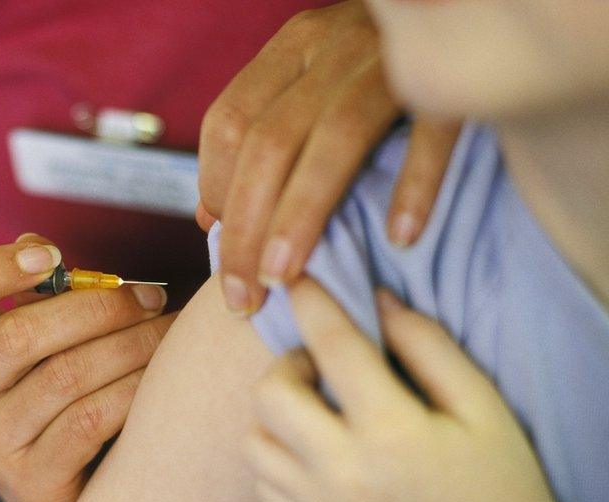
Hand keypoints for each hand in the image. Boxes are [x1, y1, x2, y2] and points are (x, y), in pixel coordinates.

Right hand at [0, 234, 170, 501]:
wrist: (49, 488)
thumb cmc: (43, 388)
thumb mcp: (24, 339)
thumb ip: (31, 292)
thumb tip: (42, 251)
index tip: (49, 257)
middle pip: (19, 337)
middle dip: (97, 308)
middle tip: (150, 298)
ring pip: (66, 377)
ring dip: (130, 345)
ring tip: (167, 331)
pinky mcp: (31, 481)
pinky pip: (91, 421)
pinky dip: (133, 388)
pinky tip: (159, 376)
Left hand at [197, 0, 460, 313]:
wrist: (466, 13)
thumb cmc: (376, 66)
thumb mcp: (311, 84)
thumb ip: (262, 139)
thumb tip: (210, 218)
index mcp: (293, 47)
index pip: (228, 122)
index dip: (214, 191)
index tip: (221, 251)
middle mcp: (333, 44)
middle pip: (269, 141)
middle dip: (245, 227)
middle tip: (242, 297)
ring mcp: (391, 56)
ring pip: (333, 138)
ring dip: (301, 216)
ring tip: (285, 278)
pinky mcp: (452, 73)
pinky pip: (432, 130)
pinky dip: (416, 184)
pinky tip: (400, 238)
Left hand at [246, 280, 581, 501]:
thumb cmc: (497, 483)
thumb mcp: (482, 408)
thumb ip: (429, 348)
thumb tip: (376, 301)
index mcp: (392, 433)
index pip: (334, 346)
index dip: (313, 301)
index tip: (300, 277)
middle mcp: (343, 472)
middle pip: (271, 393)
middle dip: (289, 363)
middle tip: (321, 364)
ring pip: (254, 440)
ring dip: (276, 413)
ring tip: (313, 410)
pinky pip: (263, 482)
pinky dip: (276, 455)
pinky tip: (310, 449)